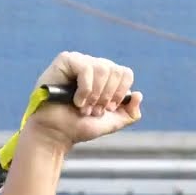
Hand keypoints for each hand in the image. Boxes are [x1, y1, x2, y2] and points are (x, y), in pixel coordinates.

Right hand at [25, 51, 143, 148]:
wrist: (57, 134)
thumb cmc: (79, 126)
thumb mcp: (111, 122)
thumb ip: (130, 113)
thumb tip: (138, 94)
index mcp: (106, 77)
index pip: (125, 73)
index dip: (120, 93)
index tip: (108, 109)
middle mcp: (94, 66)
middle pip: (115, 70)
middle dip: (107, 96)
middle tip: (94, 111)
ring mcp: (79, 62)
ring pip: (103, 68)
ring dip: (95, 95)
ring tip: (84, 108)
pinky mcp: (65, 60)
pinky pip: (86, 68)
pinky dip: (85, 89)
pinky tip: (76, 100)